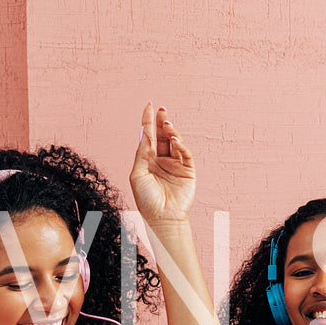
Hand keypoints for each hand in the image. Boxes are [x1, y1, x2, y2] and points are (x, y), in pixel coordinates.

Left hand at [129, 103, 195, 222]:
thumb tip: (144, 133)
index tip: (149, 106)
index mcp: (147, 161)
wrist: (162, 219)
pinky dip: (181, 146)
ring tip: (167, 124)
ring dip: (171, 132)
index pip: (147, 137)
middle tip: (161, 109)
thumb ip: (142, 153)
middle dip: (161, 122)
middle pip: (161, 137)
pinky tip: (175, 140)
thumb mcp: (138, 174)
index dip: (148, 121)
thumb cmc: (146, 200)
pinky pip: (185, 154)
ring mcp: (175, 165)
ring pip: (174, 143)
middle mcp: (161, 161)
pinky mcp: (188, 171)